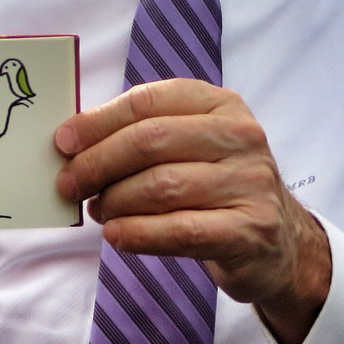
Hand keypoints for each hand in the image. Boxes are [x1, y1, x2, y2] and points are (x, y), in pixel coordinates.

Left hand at [54, 79, 330, 343]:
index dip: (97, 121)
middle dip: (98, 162)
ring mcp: (249, 182)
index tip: (62, 142)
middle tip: (68, 184)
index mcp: (219, 103)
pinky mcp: (250, 229)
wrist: (281, 242)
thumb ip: (143, 135)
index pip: (147, 102)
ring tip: (97, 210)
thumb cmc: (218, 186)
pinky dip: (138, 234)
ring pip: (162, 186)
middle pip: (150, 141)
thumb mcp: (192, 145)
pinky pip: (181, 230)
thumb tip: (73, 142)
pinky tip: (116, 236)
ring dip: (115, 201)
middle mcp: (240, 135)